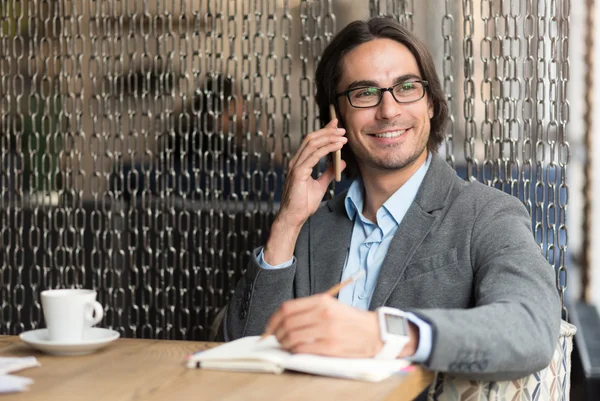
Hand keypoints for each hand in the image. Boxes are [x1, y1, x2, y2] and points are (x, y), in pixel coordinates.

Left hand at [264, 294, 381, 357]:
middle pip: (287, 323)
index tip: (269, 326)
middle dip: (276, 333)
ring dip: (284, 343)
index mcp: (321, 301)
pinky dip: (294, 351)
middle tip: (275, 338)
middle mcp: (323, 313)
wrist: (374, 332)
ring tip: (285, 345)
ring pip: (292, 337)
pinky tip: (296, 350)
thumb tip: (283, 320)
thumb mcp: (330, 306)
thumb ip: (309, 310)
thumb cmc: (350, 320)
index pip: (287, 308)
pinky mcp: (330, 346)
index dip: (273, 319)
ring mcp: (326, 330)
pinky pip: (302, 349)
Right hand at [278, 119, 346, 227]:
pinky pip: (314, 156)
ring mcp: (296, 166)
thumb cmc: (304, 203)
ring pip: (312, 144)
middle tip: (342, 129)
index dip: (324, 131)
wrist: (295, 217)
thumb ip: (328, 172)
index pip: (312, 141)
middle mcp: (296, 161)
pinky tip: (337, 147)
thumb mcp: (320, 185)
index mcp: (300, 163)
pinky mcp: (298, 173)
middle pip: (311, 138)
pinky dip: (326, 149)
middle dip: (327, 131)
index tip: (336, 124)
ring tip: (342, 137)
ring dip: (329, 138)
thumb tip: (342, 162)